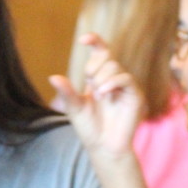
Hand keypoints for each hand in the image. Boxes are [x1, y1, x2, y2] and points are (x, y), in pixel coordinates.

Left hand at [49, 34, 143, 157]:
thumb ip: (66, 93)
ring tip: (98, 96)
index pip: (101, 51)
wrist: (103, 147)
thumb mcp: (74, 108)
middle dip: (93, 68)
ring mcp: (126, 87)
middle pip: (107, 57)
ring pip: (115, 67)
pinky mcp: (135, 95)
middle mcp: (114, 79)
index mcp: (99, 77)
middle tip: (89, 85)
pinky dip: (113, 82)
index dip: (95, 40)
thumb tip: (53, 77)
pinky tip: (104, 93)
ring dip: (102, 79)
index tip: (83, 39)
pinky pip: (126, 79)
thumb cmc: (90, 128)